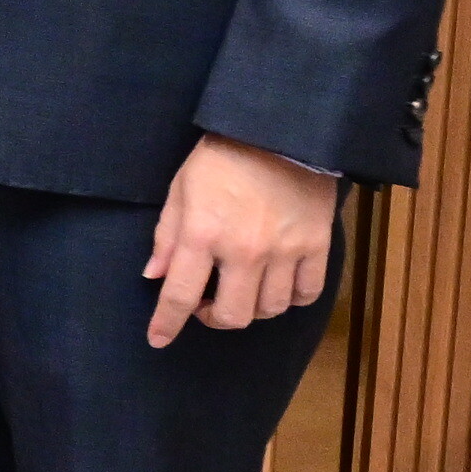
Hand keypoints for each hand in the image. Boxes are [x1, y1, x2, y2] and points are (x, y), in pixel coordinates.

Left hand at [143, 135, 341, 344]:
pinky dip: (291, 299)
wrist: (280, 132)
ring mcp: (285, 251)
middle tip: (206, 302)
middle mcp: (244, 250)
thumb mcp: (180, 190)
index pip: (178, 294)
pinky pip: (307, 294)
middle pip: (232, 316)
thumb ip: (167, 236)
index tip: (158, 340)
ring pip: (270, 310)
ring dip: (251, 308)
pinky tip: (277, 285)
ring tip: (241, 289)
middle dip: (213, 318)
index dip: (166, 323)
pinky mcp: (317, 246)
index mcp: (203, 234)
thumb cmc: (221, 159)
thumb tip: (153, 275)